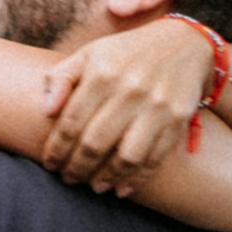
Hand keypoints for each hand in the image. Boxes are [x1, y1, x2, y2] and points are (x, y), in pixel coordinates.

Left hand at [36, 18, 212, 186]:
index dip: (57, 148)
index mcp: (103, 72)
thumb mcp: (90, 54)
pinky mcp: (178, 119)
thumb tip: (46, 110)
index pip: (71, 121)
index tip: (50, 164)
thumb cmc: (126, 54)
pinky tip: (121, 188)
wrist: (185, 43)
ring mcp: (157, 106)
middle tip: (69, 179)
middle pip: (95, 142)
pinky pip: (155, 158)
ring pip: (126, 156)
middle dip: (77, 167)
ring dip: (107, 177)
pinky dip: (137, 178)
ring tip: (95, 186)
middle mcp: (130, 89)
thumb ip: (61, 77)